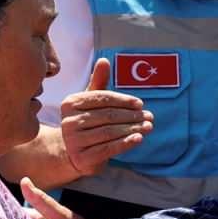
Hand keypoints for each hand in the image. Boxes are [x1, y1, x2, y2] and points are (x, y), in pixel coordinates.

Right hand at [61, 59, 153, 177]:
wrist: (71, 153)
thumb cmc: (86, 122)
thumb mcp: (90, 102)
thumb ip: (98, 83)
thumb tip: (104, 60)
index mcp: (70, 103)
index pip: (102, 98)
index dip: (123, 100)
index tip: (140, 104)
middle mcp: (68, 121)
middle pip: (108, 115)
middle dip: (131, 116)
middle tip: (149, 116)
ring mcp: (73, 140)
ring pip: (109, 132)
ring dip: (132, 129)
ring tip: (148, 127)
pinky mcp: (81, 157)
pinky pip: (108, 148)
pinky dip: (125, 143)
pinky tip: (139, 139)